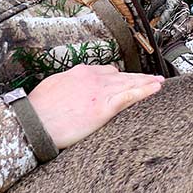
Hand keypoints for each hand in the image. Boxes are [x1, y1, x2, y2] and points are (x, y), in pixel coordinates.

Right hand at [26, 63, 164, 150]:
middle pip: (122, 75)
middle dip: (137, 77)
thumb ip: (67, 85)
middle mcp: (92, 78)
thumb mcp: (52, 88)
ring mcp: (100, 91)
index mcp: (79, 73)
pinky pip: (130, 95)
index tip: (125, 79)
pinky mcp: (104, 107)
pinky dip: (145, 91)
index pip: (105, 71)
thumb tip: (70, 89)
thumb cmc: (37, 110)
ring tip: (159, 82)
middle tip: (151, 78)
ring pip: (130, 83)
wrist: (33, 122)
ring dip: (147, 82)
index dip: (117, 77)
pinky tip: (156, 88)